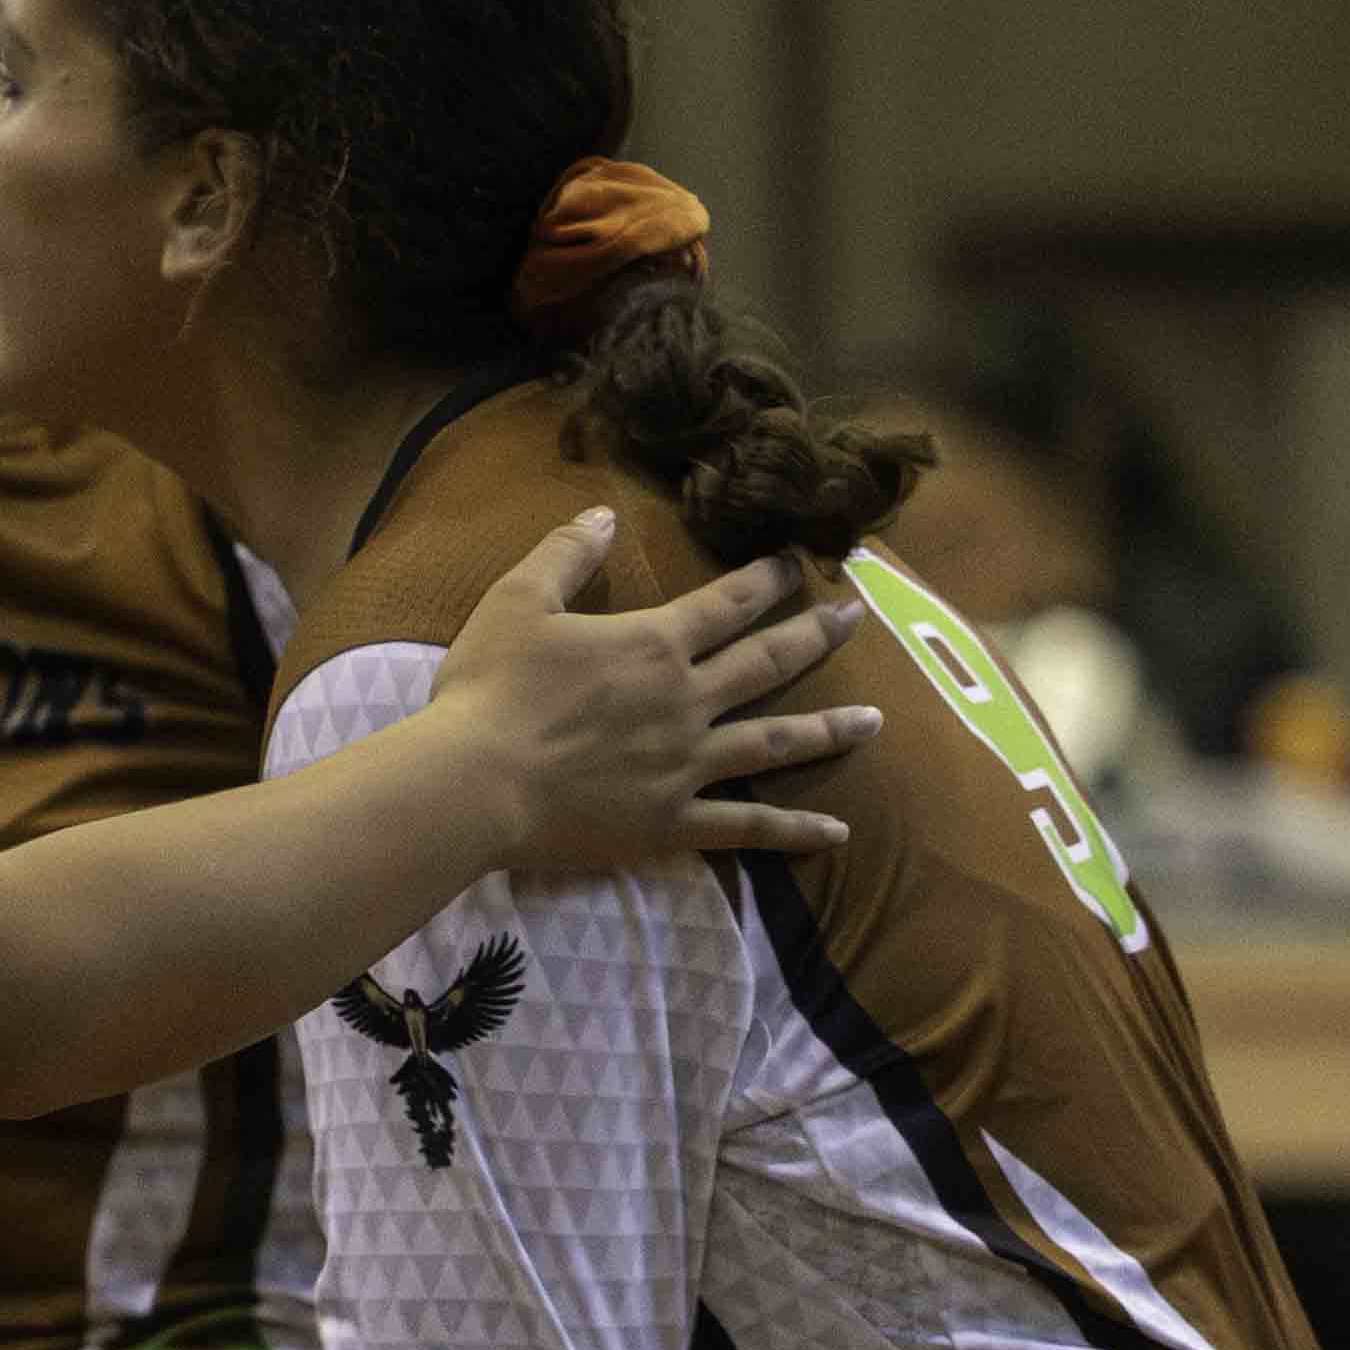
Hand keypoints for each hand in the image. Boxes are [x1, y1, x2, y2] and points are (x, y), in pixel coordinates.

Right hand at [431, 518, 872, 876]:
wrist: (474, 783)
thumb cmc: (490, 689)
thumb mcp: (517, 602)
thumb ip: (565, 555)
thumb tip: (604, 514)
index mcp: (653, 645)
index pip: (728, 603)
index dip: (768, 580)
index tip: (801, 564)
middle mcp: (687, 700)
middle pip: (767, 663)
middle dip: (816, 636)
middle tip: (855, 620)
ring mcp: (688, 765)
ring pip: (775, 743)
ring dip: (828, 729)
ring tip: (875, 721)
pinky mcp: (673, 821)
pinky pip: (746, 827)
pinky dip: (794, 831)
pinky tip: (836, 834)